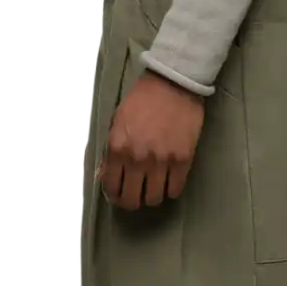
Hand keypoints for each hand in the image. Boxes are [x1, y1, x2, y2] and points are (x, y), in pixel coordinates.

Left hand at [96, 68, 205, 210]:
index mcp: (117, 147)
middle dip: (131, 202)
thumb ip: (108, 149)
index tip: (118, 195)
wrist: (173, 84)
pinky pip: (175, 189)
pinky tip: (168, 182)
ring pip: (155, 198)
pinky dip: (170, 190)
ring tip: (153, 189)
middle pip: (132, 199)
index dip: (113, 196)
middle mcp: (137, 158)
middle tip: (135, 197)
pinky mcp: (183, 159)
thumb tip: (103, 174)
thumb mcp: (116, 121)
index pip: (111, 186)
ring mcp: (161, 161)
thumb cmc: (141, 100)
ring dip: (152, 197)